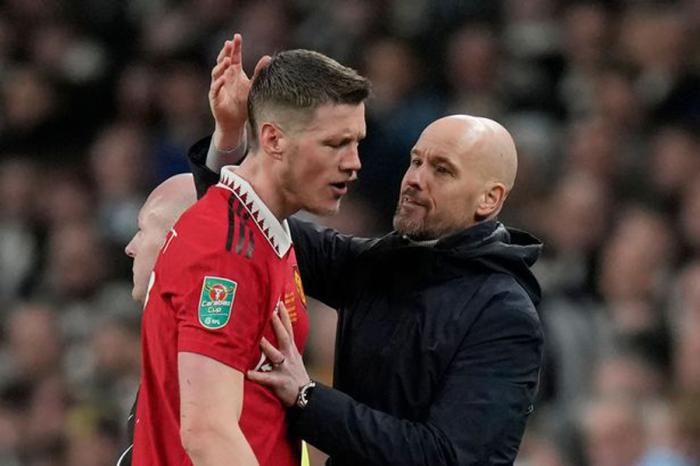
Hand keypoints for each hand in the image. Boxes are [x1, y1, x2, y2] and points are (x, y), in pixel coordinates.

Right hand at [209, 34, 269, 150]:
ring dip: (221, 66)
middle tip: (229, 44)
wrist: (235, 122)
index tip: (237, 37)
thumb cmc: (242, 103)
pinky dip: (218, 83)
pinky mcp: (215, 98)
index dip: (234, 47)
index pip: (233, 57)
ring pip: (216, 73)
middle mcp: (224, 77)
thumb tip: (267, 57)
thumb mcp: (252, 85)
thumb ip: (258, 72)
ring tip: (228, 60)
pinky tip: (223, 78)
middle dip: (225, 52)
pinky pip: (215, 89)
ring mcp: (218, 87)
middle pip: (222, 61)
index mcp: (233, 73)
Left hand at [247, 302, 310, 406]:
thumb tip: (273, 332)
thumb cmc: (294, 375)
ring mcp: (284, 368)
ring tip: (258, 339)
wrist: (305, 396)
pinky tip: (248, 373)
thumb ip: (283, 345)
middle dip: (278, 325)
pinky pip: (267, 378)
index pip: (288, 329)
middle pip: (284, 337)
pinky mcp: (280, 382)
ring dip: (267, 347)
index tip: (279, 302)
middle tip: (270, 312)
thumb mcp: (293, 357)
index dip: (284, 316)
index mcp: (291, 350)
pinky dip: (258, 376)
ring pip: (275, 355)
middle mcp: (288, 356)